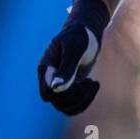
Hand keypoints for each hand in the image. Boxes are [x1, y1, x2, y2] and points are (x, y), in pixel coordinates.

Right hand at [38, 0, 109, 114]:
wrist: (88, 31)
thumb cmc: (81, 36)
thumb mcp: (75, 49)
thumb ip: (66, 69)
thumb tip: (56, 89)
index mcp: (45, 69)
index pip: (47, 94)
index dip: (64, 93)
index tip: (80, 82)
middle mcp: (49, 79)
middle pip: (58, 103)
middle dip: (76, 96)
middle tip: (90, 82)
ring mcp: (60, 83)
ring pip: (66, 107)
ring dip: (82, 100)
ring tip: (93, 83)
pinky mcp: (71, 86)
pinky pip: (75, 103)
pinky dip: (86, 99)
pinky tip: (94, 84)